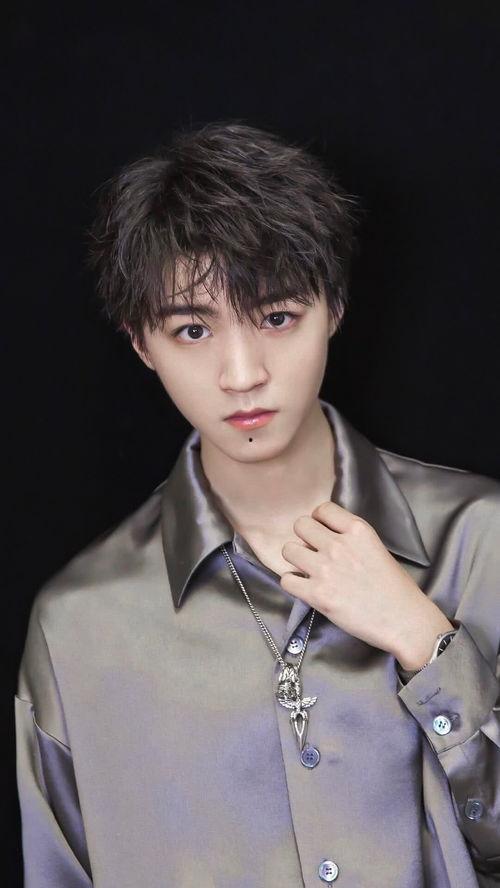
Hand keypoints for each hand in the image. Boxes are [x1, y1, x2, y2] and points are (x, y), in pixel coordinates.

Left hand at [280, 501, 452, 663]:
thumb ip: (352, 539)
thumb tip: (327, 538)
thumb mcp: (377, 548)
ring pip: (288, 550)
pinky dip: (292, 583)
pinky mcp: (317, 595)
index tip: (322, 532)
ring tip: (306, 569)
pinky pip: (287, 579)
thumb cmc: (397, 588)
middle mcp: (339, 545)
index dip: (319, 520)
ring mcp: (326, 569)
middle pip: (300, 525)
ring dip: (295, 559)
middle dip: (303, 537)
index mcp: (358, 530)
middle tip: (312, 551)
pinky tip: (304, 587)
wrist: (404, 622)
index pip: (322, 509)